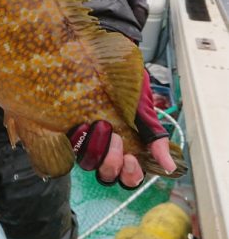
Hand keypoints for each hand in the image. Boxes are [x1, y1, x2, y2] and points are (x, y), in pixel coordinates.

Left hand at [68, 70, 176, 188]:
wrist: (110, 61)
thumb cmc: (130, 87)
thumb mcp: (145, 112)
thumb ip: (155, 138)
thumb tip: (169, 166)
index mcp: (128, 148)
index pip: (128, 178)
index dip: (130, 176)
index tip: (132, 159)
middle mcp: (107, 149)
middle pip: (107, 175)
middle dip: (112, 163)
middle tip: (117, 139)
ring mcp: (87, 140)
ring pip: (88, 163)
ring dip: (97, 148)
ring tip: (104, 125)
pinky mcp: (71, 129)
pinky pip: (70, 145)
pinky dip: (78, 137)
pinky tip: (84, 123)